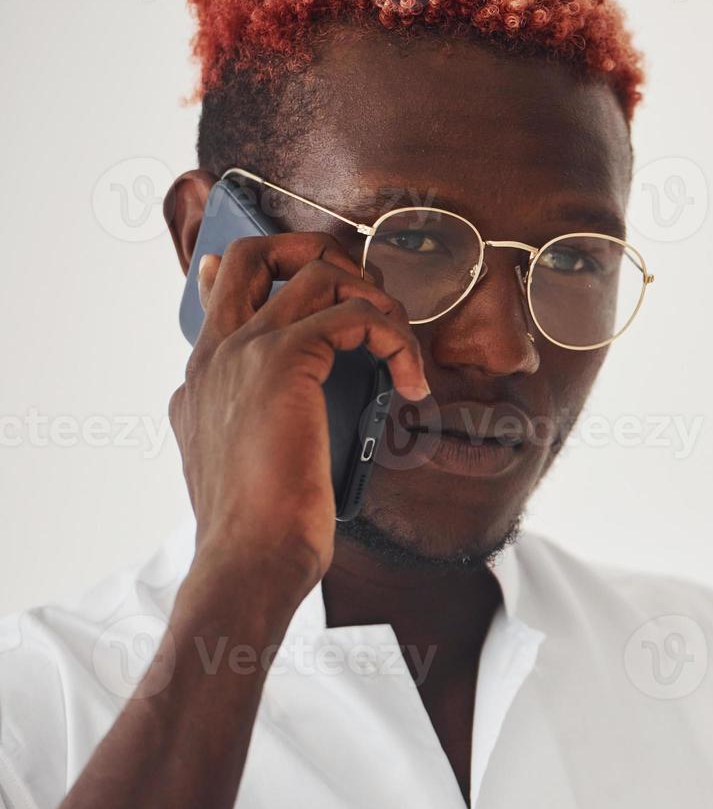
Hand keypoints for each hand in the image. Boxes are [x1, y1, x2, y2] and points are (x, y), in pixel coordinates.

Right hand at [169, 232, 429, 594]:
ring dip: (374, 299)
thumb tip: (293, 408)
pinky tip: (413, 382)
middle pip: (256, 252)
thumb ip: (265, 423)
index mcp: (203, 375)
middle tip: (369, 297)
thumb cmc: (262, 527)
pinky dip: (396, 339)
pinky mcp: (284, 361)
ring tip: (401, 347)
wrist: (250, 556)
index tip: (315, 271)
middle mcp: (217, 353)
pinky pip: (356, 315)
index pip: (222, 288)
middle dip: (322, 252)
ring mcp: (245, 352)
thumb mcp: (252, 466)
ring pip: (317, 273)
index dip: (272, 267)